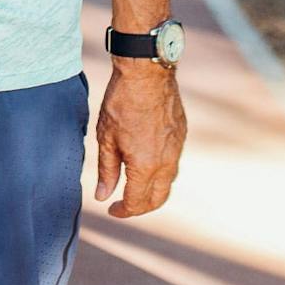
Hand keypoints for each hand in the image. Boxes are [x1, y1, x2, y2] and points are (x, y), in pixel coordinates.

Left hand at [92, 61, 186, 218]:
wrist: (146, 74)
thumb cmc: (121, 103)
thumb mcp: (106, 138)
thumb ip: (107, 171)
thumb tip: (103, 196)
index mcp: (145, 166)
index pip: (136, 202)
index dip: (122, 211)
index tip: (112, 209)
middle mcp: (166, 162)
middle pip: (157, 199)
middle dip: (140, 208)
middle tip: (124, 205)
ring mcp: (177, 149)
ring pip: (168, 182)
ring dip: (152, 191)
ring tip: (134, 186)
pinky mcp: (181, 135)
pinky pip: (173, 163)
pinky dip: (161, 172)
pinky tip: (147, 163)